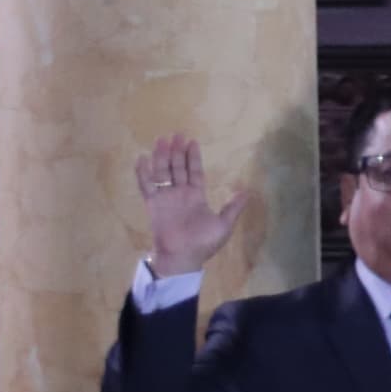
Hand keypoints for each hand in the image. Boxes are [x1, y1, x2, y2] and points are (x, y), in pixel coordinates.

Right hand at [133, 135, 252, 278]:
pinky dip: (143, 173)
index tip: (192, 142)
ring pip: (162, 172)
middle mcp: (180, 194)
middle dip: (177, 151)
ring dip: (162, 156)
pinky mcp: (153, 204)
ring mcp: (165, 198)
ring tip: (161, 140)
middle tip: (176, 134)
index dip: (193, 157)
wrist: (183, 257)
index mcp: (196, 196)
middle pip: (177, 167)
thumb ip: (233, 207)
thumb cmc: (203, 243)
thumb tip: (248, 192)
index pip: (194, 172)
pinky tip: (142, 158)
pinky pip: (146, 186)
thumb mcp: (224, 224)